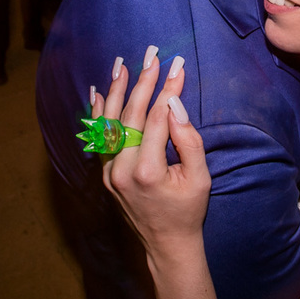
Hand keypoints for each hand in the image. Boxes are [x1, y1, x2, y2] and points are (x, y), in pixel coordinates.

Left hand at [99, 48, 210, 253]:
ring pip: (110, 123)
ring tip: (122, 64)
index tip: (178, 65)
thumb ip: (188, 140)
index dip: (168, 89)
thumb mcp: (200, 177)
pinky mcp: (105, 175)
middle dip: (142, 82)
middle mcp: (122, 170)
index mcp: (147, 171)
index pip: (157, 118)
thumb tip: (174, 105)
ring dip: (116, 91)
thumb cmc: (188, 210)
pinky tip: (100, 92)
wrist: (166, 244)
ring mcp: (109, 173)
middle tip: (152, 55)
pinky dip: (99, 114)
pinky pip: (100, 139)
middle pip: (131, 115)